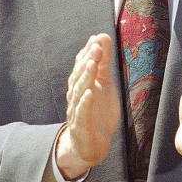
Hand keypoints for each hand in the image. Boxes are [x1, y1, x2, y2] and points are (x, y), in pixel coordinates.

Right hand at [56, 33, 120, 179]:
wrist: (90, 145)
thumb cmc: (97, 112)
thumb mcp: (104, 83)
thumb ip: (103, 62)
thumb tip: (102, 36)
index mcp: (81, 84)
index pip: (82, 65)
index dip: (88, 52)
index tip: (97, 38)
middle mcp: (76, 95)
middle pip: (80, 76)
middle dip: (88, 61)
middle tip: (96, 47)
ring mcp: (77, 111)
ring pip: (79, 92)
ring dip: (85, 77)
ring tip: (92, 64)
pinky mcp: (81, 127)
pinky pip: (82, 114)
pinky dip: (85, 103)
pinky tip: (90, 93)